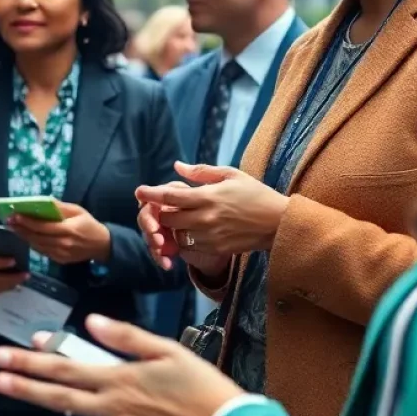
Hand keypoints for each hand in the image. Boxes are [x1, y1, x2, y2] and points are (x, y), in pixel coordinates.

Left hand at [0, 314, 243, 415]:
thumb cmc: (201, 385)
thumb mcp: (167, 349)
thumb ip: (126, 336)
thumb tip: (93, 321)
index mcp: (121, 376)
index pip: (70, 364)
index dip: (41, 356)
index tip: (20, 345)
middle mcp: (113, 403)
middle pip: (60, 388)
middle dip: (24, 377)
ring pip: (69, 413)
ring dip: (38, 399)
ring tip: (11, 389)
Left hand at [9, 202, 110, 264]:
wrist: (101, 245)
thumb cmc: (88, 224)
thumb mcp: (77, 210)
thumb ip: (60, 207)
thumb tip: (43, 202)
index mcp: (68, 229)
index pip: (43, 226)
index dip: (27, 222)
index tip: (14, 216)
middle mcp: (63, 243)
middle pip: (37, 237)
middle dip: (21, 229)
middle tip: (9, 222)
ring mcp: (61, 254)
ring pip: (38, 246)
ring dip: (25, 237)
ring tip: (15, 228)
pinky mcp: (60, 260)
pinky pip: (43, 252)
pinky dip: (34, 244)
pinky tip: (27, 237)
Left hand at [136, 162, 288, 254]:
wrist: (278, 223)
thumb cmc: (255, 194)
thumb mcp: (230, 174)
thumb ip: (201, 171)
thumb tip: (177, 166)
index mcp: (208, 196)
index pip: (170, 197)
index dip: (151, 194)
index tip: (139, 192)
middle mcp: (206, 218)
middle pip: (168, 219)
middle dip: (161, 213)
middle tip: (163, 207)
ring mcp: (210, 236)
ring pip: (177, 235)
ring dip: (173, 228)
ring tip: (179, 219)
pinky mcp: (216, 248)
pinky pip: (189, 248)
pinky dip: (184, 240)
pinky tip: (191, 231)